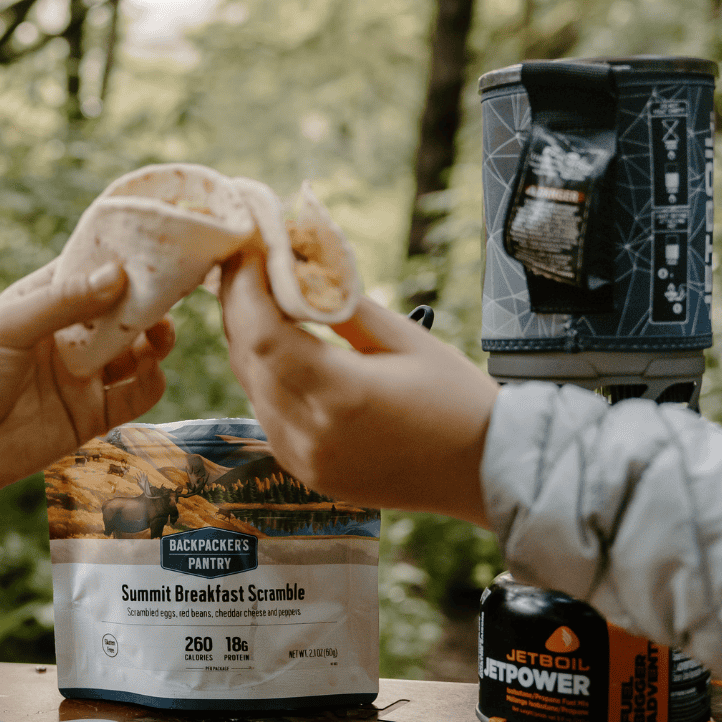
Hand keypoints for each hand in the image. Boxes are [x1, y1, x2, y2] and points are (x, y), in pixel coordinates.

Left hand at [0, 259, 173, 582]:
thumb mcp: (7, 327)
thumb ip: (63, 302)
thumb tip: (117, 275)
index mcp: (44, 302)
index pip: (91, 269)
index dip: (123, 257)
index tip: (156, 246)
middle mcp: (70, 336)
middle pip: (123, 309)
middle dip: (149, 298)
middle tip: (173, 289)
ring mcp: (84, 375)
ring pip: (138, 350)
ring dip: (156, 338)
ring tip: (160, 332)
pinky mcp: (94, 415)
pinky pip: (137, 395)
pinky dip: (152, 380)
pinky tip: (150, 368)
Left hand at [219, 250, 497, 526]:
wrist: (483, 472)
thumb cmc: (456, 400)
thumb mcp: (406, 338)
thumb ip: (344, 306)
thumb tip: (296, 269)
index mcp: (341, 395)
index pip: (262, 334)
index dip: (245, 288)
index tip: (249, 249)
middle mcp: (310, 433)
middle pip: (246, 358)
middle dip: (239, 305)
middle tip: (245, 262)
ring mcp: (303, 458)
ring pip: (251, 386)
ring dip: (247, 339)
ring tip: (257, 296)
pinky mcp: (305, 470)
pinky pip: (267, 413)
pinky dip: (265, 375)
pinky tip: (277, 346)